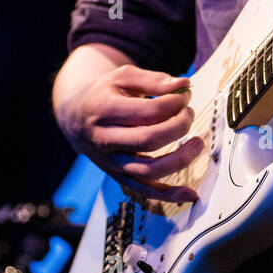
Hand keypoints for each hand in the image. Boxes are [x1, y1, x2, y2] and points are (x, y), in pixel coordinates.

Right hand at [57, 64, 200, 203]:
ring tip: (197, 143)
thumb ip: (154, 80)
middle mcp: (104, 140)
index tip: (185, 95)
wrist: (75, 117)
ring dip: (180, 159)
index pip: (149, 111)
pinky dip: (169, 195)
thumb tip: (184, 85)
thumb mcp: (123, 77)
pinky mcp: (119, 176)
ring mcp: (111, 162)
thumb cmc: (105, 94)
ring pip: (148, 170)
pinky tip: (191, 194)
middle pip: (149, 140)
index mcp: (105, 111)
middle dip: (179, 126)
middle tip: (189, 113)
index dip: (175, 103)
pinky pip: (145, 191)